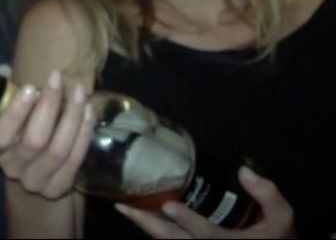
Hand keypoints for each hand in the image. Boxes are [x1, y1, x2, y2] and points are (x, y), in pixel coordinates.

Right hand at [0, 69, 94, 198]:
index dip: (15, 113)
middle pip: (34, 141)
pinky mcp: (58, 187)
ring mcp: (36, 181)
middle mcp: (12, 168)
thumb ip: (4, 93)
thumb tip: (5, 73)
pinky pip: (75, 159)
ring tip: (78, 91)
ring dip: (72, 117)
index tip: (30, 87)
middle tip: (58, 79)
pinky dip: (84, 133)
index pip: (0, 136)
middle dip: (49, 106)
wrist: (31, 159)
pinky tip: (88, 111)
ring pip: (58, 150)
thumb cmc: (16, 122)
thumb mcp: (3, 108)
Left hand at [115, 165, 295, 237]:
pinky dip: (153, 231)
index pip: (206, 235)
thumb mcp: (281, 220)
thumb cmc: (274, 239)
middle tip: (125, 208)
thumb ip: (268, 195)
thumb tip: (244, 171)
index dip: (188, 222)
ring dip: (145, 227)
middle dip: (149, 225)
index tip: (168, 206)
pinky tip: (137, 214)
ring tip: (123, 207)